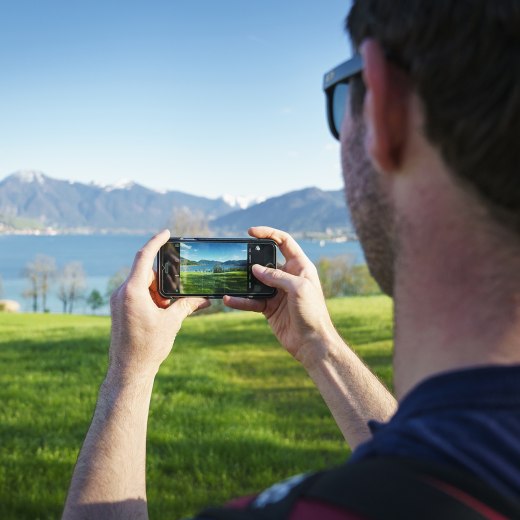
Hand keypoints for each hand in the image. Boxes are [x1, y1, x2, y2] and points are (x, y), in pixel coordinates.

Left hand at [109, 230, 208, 378]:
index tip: (166, 233)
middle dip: (164, 280)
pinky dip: (150, 298)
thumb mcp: (171, 322)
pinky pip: (136, 295)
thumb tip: (205, 299)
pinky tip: (161, 313)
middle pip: (146, 274)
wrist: (128, 370)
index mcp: (132, 291)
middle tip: (178, 292)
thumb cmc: (148, 347)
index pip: (144, 257)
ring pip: (142, 285)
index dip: (156, 242)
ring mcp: (118, 301)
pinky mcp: (119, 309)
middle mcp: (122, 293)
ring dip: (158, 292)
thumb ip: (187, 305)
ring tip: (169, 310)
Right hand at [224, 227, 337, 368]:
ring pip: (256, 282)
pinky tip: (230, 299)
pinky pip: (252, 300)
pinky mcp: (269, 307)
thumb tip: (255, 269)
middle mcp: (288, 277)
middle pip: (266, 261)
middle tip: (237, 258)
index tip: (251, 232)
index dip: (269, 234)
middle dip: (251, 259)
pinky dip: (241, 300)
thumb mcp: (298, 288)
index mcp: (300, 267)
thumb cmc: (312, 312)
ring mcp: (278, 292)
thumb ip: (276, 276)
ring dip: (243, 281)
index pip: (284, 242)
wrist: (312, 343)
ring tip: (229, 279)